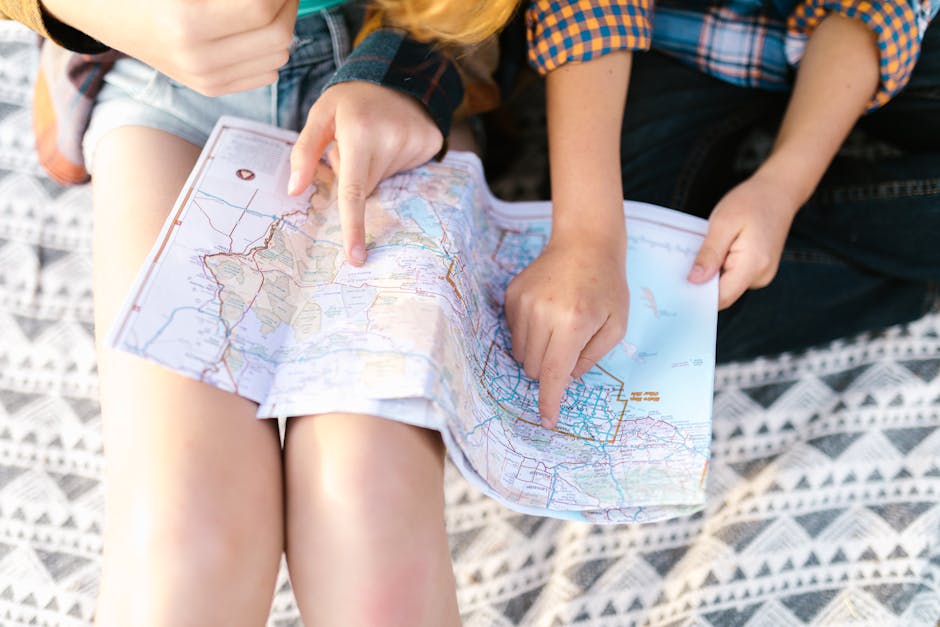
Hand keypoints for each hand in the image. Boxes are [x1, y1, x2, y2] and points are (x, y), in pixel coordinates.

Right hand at [41, 0, 296, 95]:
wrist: (101, 7)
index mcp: (186, 21)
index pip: (262, 8)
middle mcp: (197, 58)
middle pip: (278, 36)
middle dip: (288, 4)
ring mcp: (204, 79)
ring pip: (278, 57)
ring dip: (284, 24)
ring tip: (270, 1)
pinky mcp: (210, 87)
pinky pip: (266, 72)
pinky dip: (271, 47)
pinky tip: (256, 25)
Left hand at [288, 81, 443, 265]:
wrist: (397, 75)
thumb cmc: (351, 100)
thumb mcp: (321, 114)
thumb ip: (304, 152)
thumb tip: (295, 191)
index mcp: (359, 133)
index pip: (354, 190)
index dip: (354, 226)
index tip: (356, 256)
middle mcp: (390, 140)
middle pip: (367, 186)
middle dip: (357, 173)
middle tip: (357, 143)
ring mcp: (414, 143)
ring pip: (385, 180)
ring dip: (376, 166)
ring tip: (377, 136)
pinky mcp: (431, 144)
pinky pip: (406, 172)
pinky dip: (396, 161)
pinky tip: (395, 137)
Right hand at [504, 235, 628, 427]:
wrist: (585, 243)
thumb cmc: (607, 286)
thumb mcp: (615, 326)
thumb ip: (590, 358)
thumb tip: (564, 379)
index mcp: (572, 323)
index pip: (553, 374)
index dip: (549, 402)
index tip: (546, 421)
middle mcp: (542, 313)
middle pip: (534, 368)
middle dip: (550, 370)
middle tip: (569, 349)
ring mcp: (523, 303)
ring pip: (520, 353)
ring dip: (538, 353)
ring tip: (558, 329)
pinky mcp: (512, 295)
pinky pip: (513, 332)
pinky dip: (529, 334)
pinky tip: (547, 314)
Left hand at [687, 172, 800, 308]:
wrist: (778, 192)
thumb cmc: (751, 202)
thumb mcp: (723, 224)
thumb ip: (709, 255)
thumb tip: (693, 281)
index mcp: (753, 266)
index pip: (722, 297)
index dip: (698, 296)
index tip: (677, 288)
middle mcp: (760, 276)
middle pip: (724, 293)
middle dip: (702, 283)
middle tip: (683, 265)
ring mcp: (761, 274)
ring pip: (727, 285)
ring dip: (711, 273)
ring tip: (704, 251)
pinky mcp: (758, 269)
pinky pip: (734, 276)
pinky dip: (721, 267)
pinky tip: (716, 250)